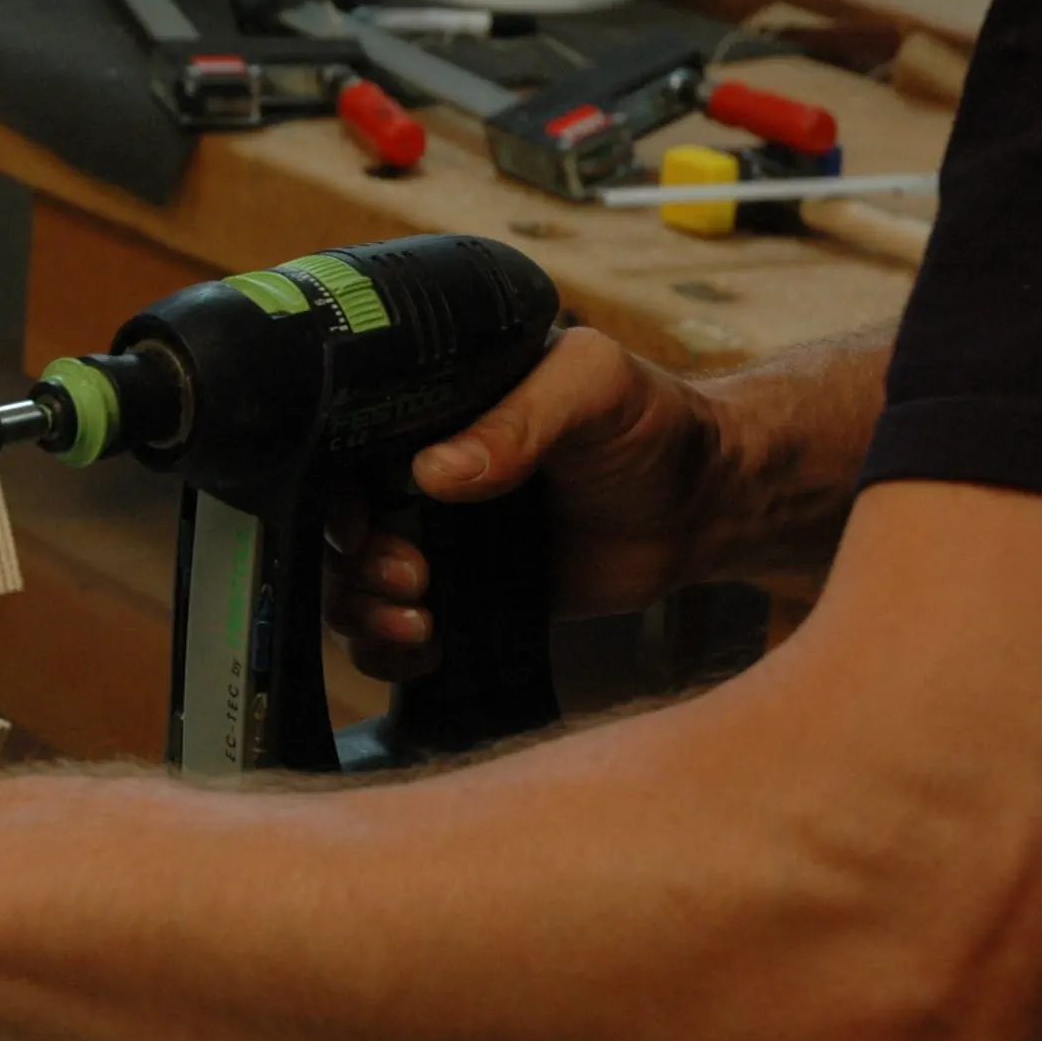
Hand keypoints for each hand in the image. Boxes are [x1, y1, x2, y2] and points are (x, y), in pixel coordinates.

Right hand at [333, 328, 723, 679]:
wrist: (706, 505)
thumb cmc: (650, 425)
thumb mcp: (591, 388)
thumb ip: (522, 420)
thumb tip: (434, 472)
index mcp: (430, 414)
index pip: (340, 452)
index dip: (335, 497)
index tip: (364, 527)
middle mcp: (417, 476)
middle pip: (336, 530)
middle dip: (356, 566)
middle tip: (413, 578)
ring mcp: (437, 541)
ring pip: (353, 587)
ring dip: (364, 613)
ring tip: (421, 622)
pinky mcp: (464, 598)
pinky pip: (396, 633)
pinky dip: (389, 652)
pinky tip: (427, 650)